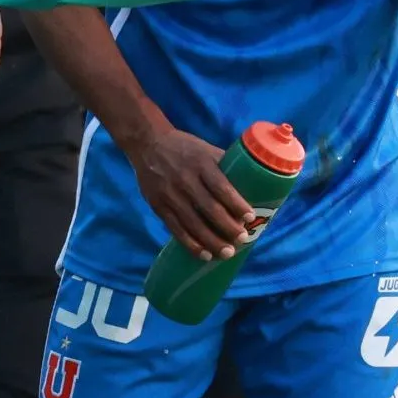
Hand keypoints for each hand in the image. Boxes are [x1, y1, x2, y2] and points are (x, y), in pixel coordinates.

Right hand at [124, 125, 256, 259]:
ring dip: (211, 241)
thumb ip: (223, 166)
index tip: (250, 217)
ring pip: (193, 223)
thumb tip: (250, 185)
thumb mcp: (205, 149)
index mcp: (201, 163)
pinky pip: (176, 229)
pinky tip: (204, 254)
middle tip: (242, 239)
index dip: (236, 204)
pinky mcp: (158, 206)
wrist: (147, 143)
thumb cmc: (184, 147)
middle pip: (209, 208)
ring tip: (227, 253)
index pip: (221, 187)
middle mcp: (185, 180)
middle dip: (227, 227)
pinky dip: (191, 244)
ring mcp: (170, 194)